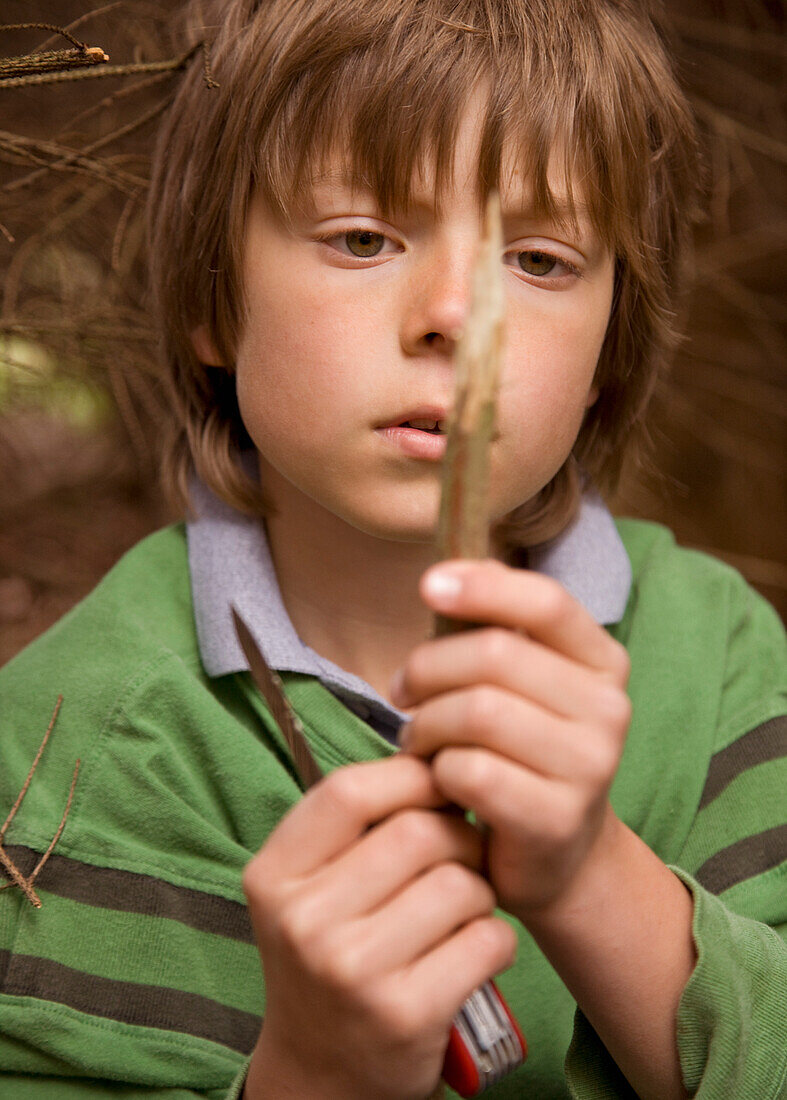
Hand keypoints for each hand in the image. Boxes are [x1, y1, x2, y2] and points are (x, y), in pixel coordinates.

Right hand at [242, 754, 516, 1099]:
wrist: (321, 1074)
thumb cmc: (330, 956)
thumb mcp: (309, 888)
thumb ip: (354, 827)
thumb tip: (438, 758)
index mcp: (274, 875)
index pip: (349, 790)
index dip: (409, 776)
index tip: (437, 785)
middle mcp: (303, 921)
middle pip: (417, 832)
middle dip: (458, 836)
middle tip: (463, 854)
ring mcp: (352, 971)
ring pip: (460, 884)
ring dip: (480, 890)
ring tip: (462, 909)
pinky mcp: (405, 1015)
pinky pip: (487, 939)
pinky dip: (496, 940)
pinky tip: (473, 952)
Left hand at [391, 559, 631, 922]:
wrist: (556, 857)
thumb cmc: (521, 754)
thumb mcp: (519, 686)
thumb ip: (494, 628)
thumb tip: (451, 572)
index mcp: (601, 663)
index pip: (547, 602)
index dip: (483, 586)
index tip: (428, 586)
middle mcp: (609, 710)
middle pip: (495, 654)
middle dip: (429, 667)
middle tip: (402, 692)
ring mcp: (590, 767)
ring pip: (477, 712)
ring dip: (427, 722)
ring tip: (416, 738)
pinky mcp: (557, 819)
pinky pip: (471, 772)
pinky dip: (437, 771)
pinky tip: (435, 779)